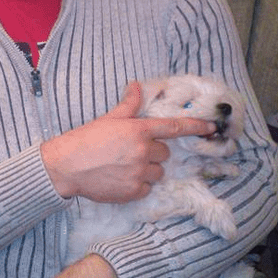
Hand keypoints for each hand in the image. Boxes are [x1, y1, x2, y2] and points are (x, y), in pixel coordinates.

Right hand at [41, 81, 215, 203]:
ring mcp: (139, 173)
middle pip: (163, 153)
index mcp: (138, 130)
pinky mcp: (133, 191)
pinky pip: (147, 188)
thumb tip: (136, 85)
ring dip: (147, 170)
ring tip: (124, 166)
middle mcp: (142, 151)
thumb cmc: (85, 140)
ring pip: (157, 172)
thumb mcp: (108, 119)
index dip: (196, 126)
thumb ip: (128, 104)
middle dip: (152, 152)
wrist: (66, 166)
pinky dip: (137, 185)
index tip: (211, 127)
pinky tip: (120, 179)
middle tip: (130, 151)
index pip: (174, 127)